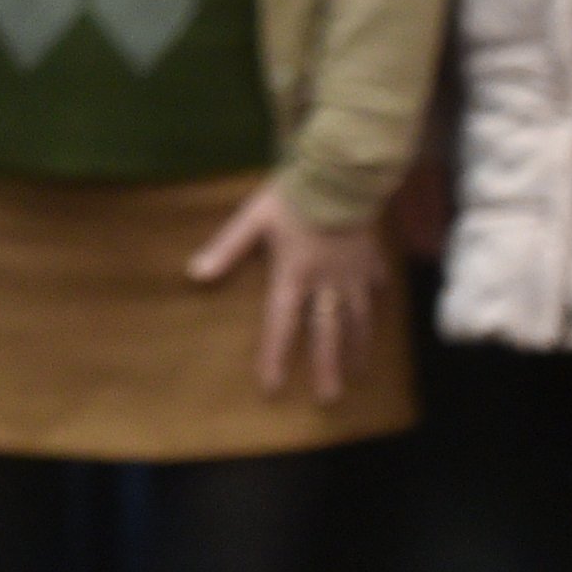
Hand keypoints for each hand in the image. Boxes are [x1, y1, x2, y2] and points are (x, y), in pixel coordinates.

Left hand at [187, 180, 389, 403]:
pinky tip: (377, 311)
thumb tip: (194, 274)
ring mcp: (353, 273)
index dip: (276, 355)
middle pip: (326, 331)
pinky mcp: (371, 258)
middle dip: (327, 365)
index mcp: (294, 275)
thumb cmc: (293, 195)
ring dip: (357, 346)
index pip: (282, 323)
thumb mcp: (253, 219)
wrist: (342, 174)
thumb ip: (227, 248)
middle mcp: (326, 282)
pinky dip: (376, 302)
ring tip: (359, 371)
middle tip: (329, 397)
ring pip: (357, 318)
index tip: (273, 387)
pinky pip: (376, 285)